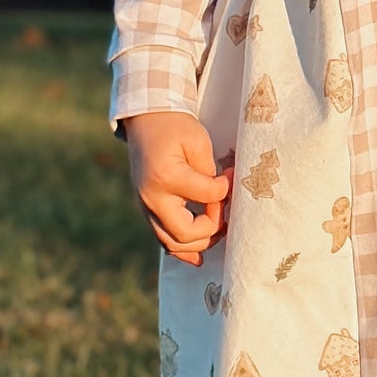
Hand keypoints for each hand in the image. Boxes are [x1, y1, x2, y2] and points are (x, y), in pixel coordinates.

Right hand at [124, 110, 231, 264]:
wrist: (146, 122)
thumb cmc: (175, 128)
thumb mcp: (198, 141)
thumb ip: (209, 173)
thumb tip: (220, 199)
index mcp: (166, 176)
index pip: (207, 196)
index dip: (225, 189)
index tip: (230, 175)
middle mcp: (151, 197)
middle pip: (185, 233)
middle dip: (213, 227)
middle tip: (225, 210)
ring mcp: (145, 207)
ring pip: (172, 243)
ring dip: (199, 242)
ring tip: (219, 229)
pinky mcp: (147, 210)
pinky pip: (163, 239)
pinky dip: (182, 248)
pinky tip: (199, 255)